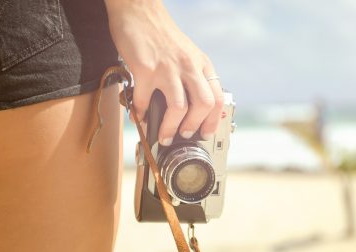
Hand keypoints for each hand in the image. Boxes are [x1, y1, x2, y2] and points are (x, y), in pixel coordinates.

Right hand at [105, 0, 223, 145]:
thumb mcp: (187, 54)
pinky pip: (145, 101)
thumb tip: (188, 108)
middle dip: (194, 127)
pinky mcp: (146, 70)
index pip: (216, 98)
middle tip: (183, 135)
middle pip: (203, 105)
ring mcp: (167, 69)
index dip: (211, 121)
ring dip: (170, 127)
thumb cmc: (160, 34)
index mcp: (201, 64)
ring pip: (179, 107)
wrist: (139, 11)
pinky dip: (142, 114)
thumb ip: (191, 77)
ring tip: (163, 135)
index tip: (204, 134)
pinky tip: (140, 117)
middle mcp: (189, 66)